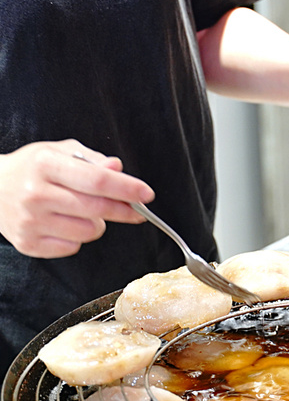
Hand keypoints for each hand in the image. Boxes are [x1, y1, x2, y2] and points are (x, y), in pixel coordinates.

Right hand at [0, 140, 152, 257]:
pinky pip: (73, 247)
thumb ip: (92, 160)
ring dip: (97, 224)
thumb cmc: (32, 169)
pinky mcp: (28, 244)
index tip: (147, 194)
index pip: (96, 180)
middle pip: (97, 209)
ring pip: (89, 231)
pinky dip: (78, 238)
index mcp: (45, 165)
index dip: (127, 188)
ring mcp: (30, 221)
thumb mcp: (59, 153)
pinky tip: (64, 224)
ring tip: (83, 212)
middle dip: (124, 210)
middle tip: (135, 210)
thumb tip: (117, 168)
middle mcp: (35, 194)